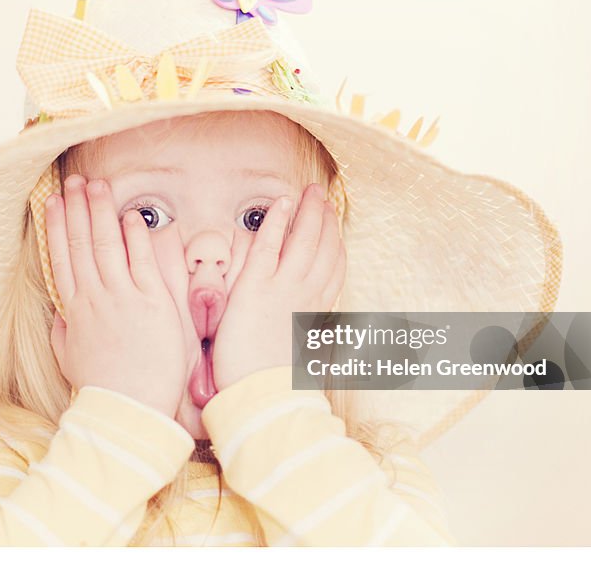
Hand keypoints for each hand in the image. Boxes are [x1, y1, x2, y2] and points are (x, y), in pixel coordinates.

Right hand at [45, 174, 188, 417]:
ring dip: (100, 211)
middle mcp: (95, 297)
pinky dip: (134, 236)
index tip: (51, 202)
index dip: (55, 227)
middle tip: (73, 180)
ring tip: (96, 184)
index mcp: (75, 310)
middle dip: (76, 208)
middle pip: (80, 243)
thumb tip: (58, 314)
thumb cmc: (104, 388)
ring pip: (106, 245)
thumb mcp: (71, 359)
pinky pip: (140, 261)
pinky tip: (130, 215)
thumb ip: (63, 332)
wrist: (129, 408)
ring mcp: (122, 297)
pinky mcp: (151, 301)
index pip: (61, 258)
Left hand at [210, 183, 346, 390]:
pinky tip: (281, 203)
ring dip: (308, 212)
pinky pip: (270, 245)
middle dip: (326, 220)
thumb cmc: (276, 386)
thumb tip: (323, 341)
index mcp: (316, 313)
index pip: (333, 270)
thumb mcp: (305, 362)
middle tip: (325, 199)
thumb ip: (313, 342)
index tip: (334, 229)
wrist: (262, 397)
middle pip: (324, 248)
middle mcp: (306, 296)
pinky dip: (277, 221)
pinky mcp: (256, 287)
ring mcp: (283, 288)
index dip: (335, 245)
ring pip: (303, 240)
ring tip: (311, 192)